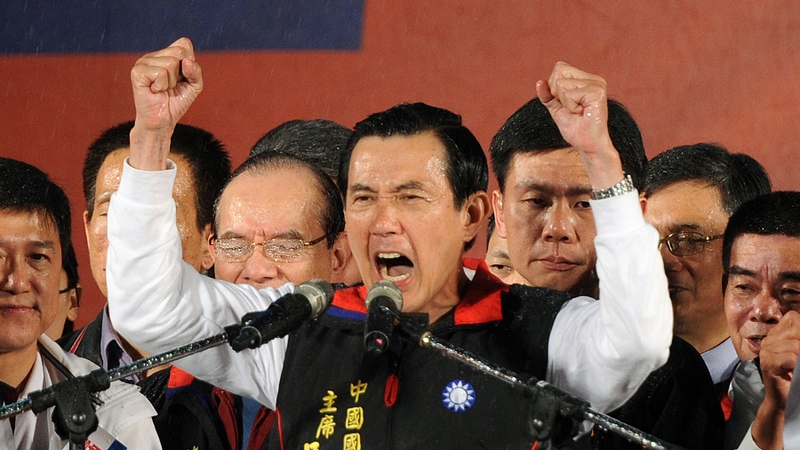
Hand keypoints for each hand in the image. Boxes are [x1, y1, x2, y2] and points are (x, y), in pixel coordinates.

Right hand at [129, 37, 201, 169]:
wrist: (162, 120)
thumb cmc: (176, 102)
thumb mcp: (194, 86)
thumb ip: (196, 71)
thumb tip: (187, 61)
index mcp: (166, 54)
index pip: (184, 44)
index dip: (189, 63)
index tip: (182, 78)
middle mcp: (154, 56)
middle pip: (179, 53)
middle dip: (181, 74)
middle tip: (171, 85)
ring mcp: (143, 62)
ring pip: (171, 63)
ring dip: (171, 82)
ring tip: (162, 89)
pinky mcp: (137, 71)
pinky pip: (161, 73)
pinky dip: (162, 85)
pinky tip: (155, 91)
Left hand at [536, 62, 622, 188]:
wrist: (588, 145)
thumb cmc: (575, 128)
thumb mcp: (556, 108)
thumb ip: (547, 94)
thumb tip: (539, 82)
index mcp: (587, 79)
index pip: (559, 68)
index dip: (554, 87)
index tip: (567, 104)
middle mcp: (594, 79)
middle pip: (559, 70)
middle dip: (558, 93)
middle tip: (573, 108)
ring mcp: (597, 84)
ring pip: (561, 83)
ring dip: (565, 102)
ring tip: (578, 112)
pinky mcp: (597, 92)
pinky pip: (569, 94)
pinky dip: (570, 107)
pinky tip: (582, 113)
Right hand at [751, 310, 799, 449]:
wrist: (785, 400)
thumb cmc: (795, 376)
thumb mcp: (798, 354)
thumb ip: (798, 342)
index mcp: (776, 334)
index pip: (793, 317)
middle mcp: (769, 340)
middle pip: (796, 330)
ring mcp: (767, 352)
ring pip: (795, 345)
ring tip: (799, 366)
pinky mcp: (768, 364)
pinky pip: (790, 358)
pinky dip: (798, 364)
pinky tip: (795, 371)